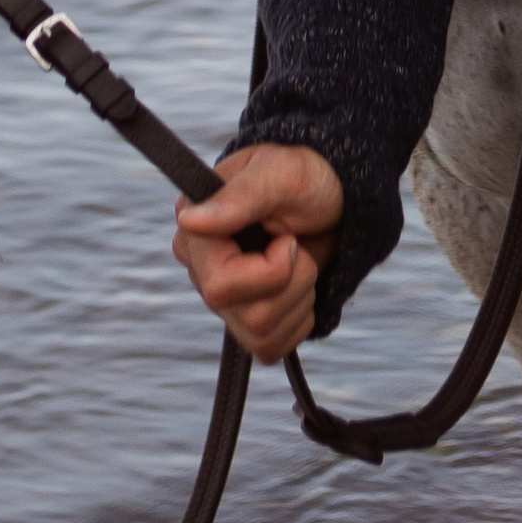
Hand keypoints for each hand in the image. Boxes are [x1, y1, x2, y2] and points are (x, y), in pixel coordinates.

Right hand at [173, 142, 343, 362]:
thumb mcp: (281, 175)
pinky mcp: (243, 321)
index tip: (289, 238)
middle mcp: (200, 268)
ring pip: (261, 333)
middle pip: (247, 314)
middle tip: (297, 245)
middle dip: (292, 282)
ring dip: (299, 297)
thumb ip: (239, 198)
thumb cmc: (304, 176)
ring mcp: (221, 299)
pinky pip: (270, 347)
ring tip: (300, 260)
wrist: (332, 197)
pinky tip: (297, 286)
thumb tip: (189, 220)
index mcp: (196, 229)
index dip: (271, 269)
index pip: (219, 283)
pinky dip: (298, 319)